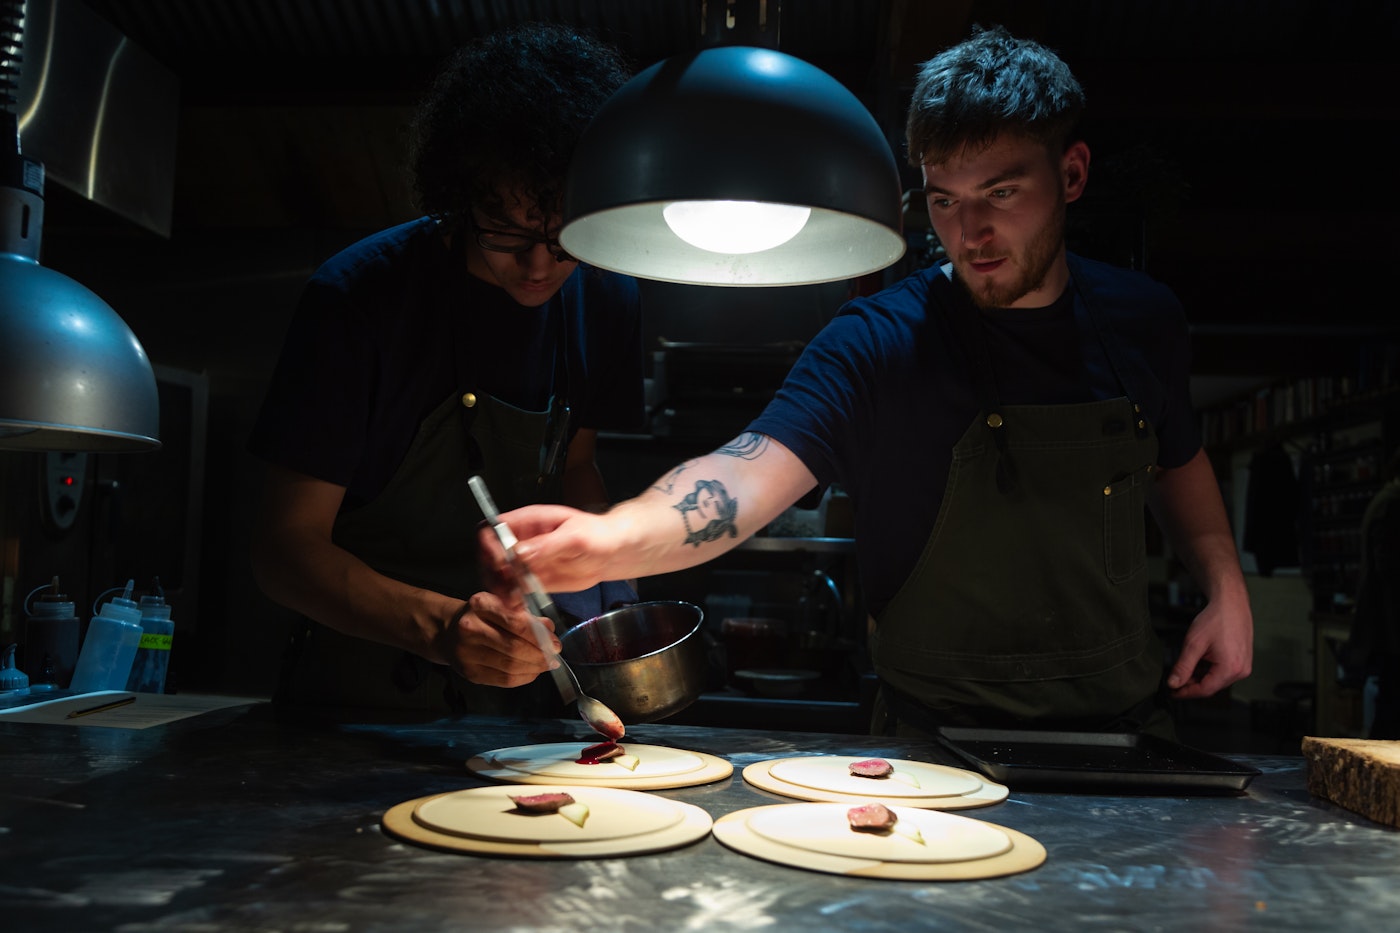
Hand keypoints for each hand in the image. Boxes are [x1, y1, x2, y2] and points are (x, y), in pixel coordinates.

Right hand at [437, 590, 561, 687]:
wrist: (448, 632)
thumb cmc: (482, 616)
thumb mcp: (501, 605)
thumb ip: (526, 616)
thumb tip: (549, 630)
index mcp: (480, 605)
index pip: (516, 622)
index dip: (540, 635)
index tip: (555, 642)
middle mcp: (469, 628)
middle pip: (513, 647)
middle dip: (540, 655)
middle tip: (554, 657)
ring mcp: (467, 653)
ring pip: (510, 666)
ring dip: (534, 668)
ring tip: (546, 665)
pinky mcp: (470, 673)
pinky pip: (503, 680)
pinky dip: (523, 677)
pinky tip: (532, 672)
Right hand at [485, 504, 617, 593]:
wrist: (610, 553)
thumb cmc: (596, 535)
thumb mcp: (574, 537)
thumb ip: (547, 544)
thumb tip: (519, 551)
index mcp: (528, 522)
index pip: (494, 528)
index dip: (491, 545)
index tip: (501, 563)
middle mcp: (521, 541)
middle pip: (490, 554)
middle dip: (493, 573)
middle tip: (507, 588)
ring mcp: (525, 562)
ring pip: (499, 576)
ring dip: (501, 589)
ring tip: (514, 602)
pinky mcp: (532, 580)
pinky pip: (515, 590)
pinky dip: (513, 600)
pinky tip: (520, 607)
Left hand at [1166, 597, 1252, 698]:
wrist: (1231, 603)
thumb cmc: (1216, 619)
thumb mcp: (1193, 644)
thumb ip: (1183, 666)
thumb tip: (1174, 683)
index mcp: (1231, 668)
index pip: (1205, 690)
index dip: (1187, 693)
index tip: (1173, 693)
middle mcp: (1241, 671)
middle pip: (1212, 686)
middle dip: (1192, 684)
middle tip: (1175, 681)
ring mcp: (1244, 666)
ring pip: (1217, 680)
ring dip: (1200, 677)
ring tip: (1185, 669)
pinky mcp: (1243, 661)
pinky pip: (1224, 672)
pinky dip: (1209, 670)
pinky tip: (1199, 662)